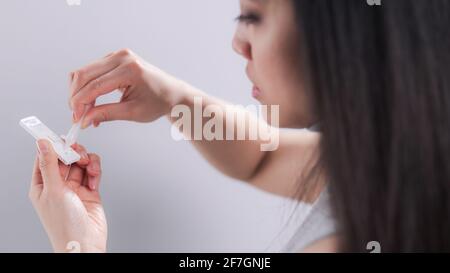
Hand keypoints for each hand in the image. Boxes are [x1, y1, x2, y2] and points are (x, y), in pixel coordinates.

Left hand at [29, 139, 106, 252]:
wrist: (86, 242)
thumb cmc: (65, 224)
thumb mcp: (54, 190)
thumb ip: (50, 165)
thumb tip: (42, 144)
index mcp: (42, 185)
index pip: (45, 158)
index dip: (54, 146)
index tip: (62, 137)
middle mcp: (58, 185)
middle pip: (67, 158)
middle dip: (75, 154)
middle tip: (80, 155)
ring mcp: (75, 188)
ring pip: (82, 163)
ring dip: (88, 163)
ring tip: (91, 169)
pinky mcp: (91, 190)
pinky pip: (93, 173)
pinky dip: (96, 173)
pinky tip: (95, 183)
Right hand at [69, 49, 184, 127]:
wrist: (171, 93)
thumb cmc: (158, 102)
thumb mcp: (133, 112)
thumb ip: (107, 114)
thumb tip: (84, 120)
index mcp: (130, 70)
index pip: (95, 85)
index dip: (81, 103)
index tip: (76, 119)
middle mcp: (122, 57)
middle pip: (84, 75)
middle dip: (76, 97)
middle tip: (77, 117)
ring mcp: (117, 55)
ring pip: (84, 72)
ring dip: (80, 93)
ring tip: (86, 112)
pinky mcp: (113, 58)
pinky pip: (91, 71)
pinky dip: (87, 87)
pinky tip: (91, 103)